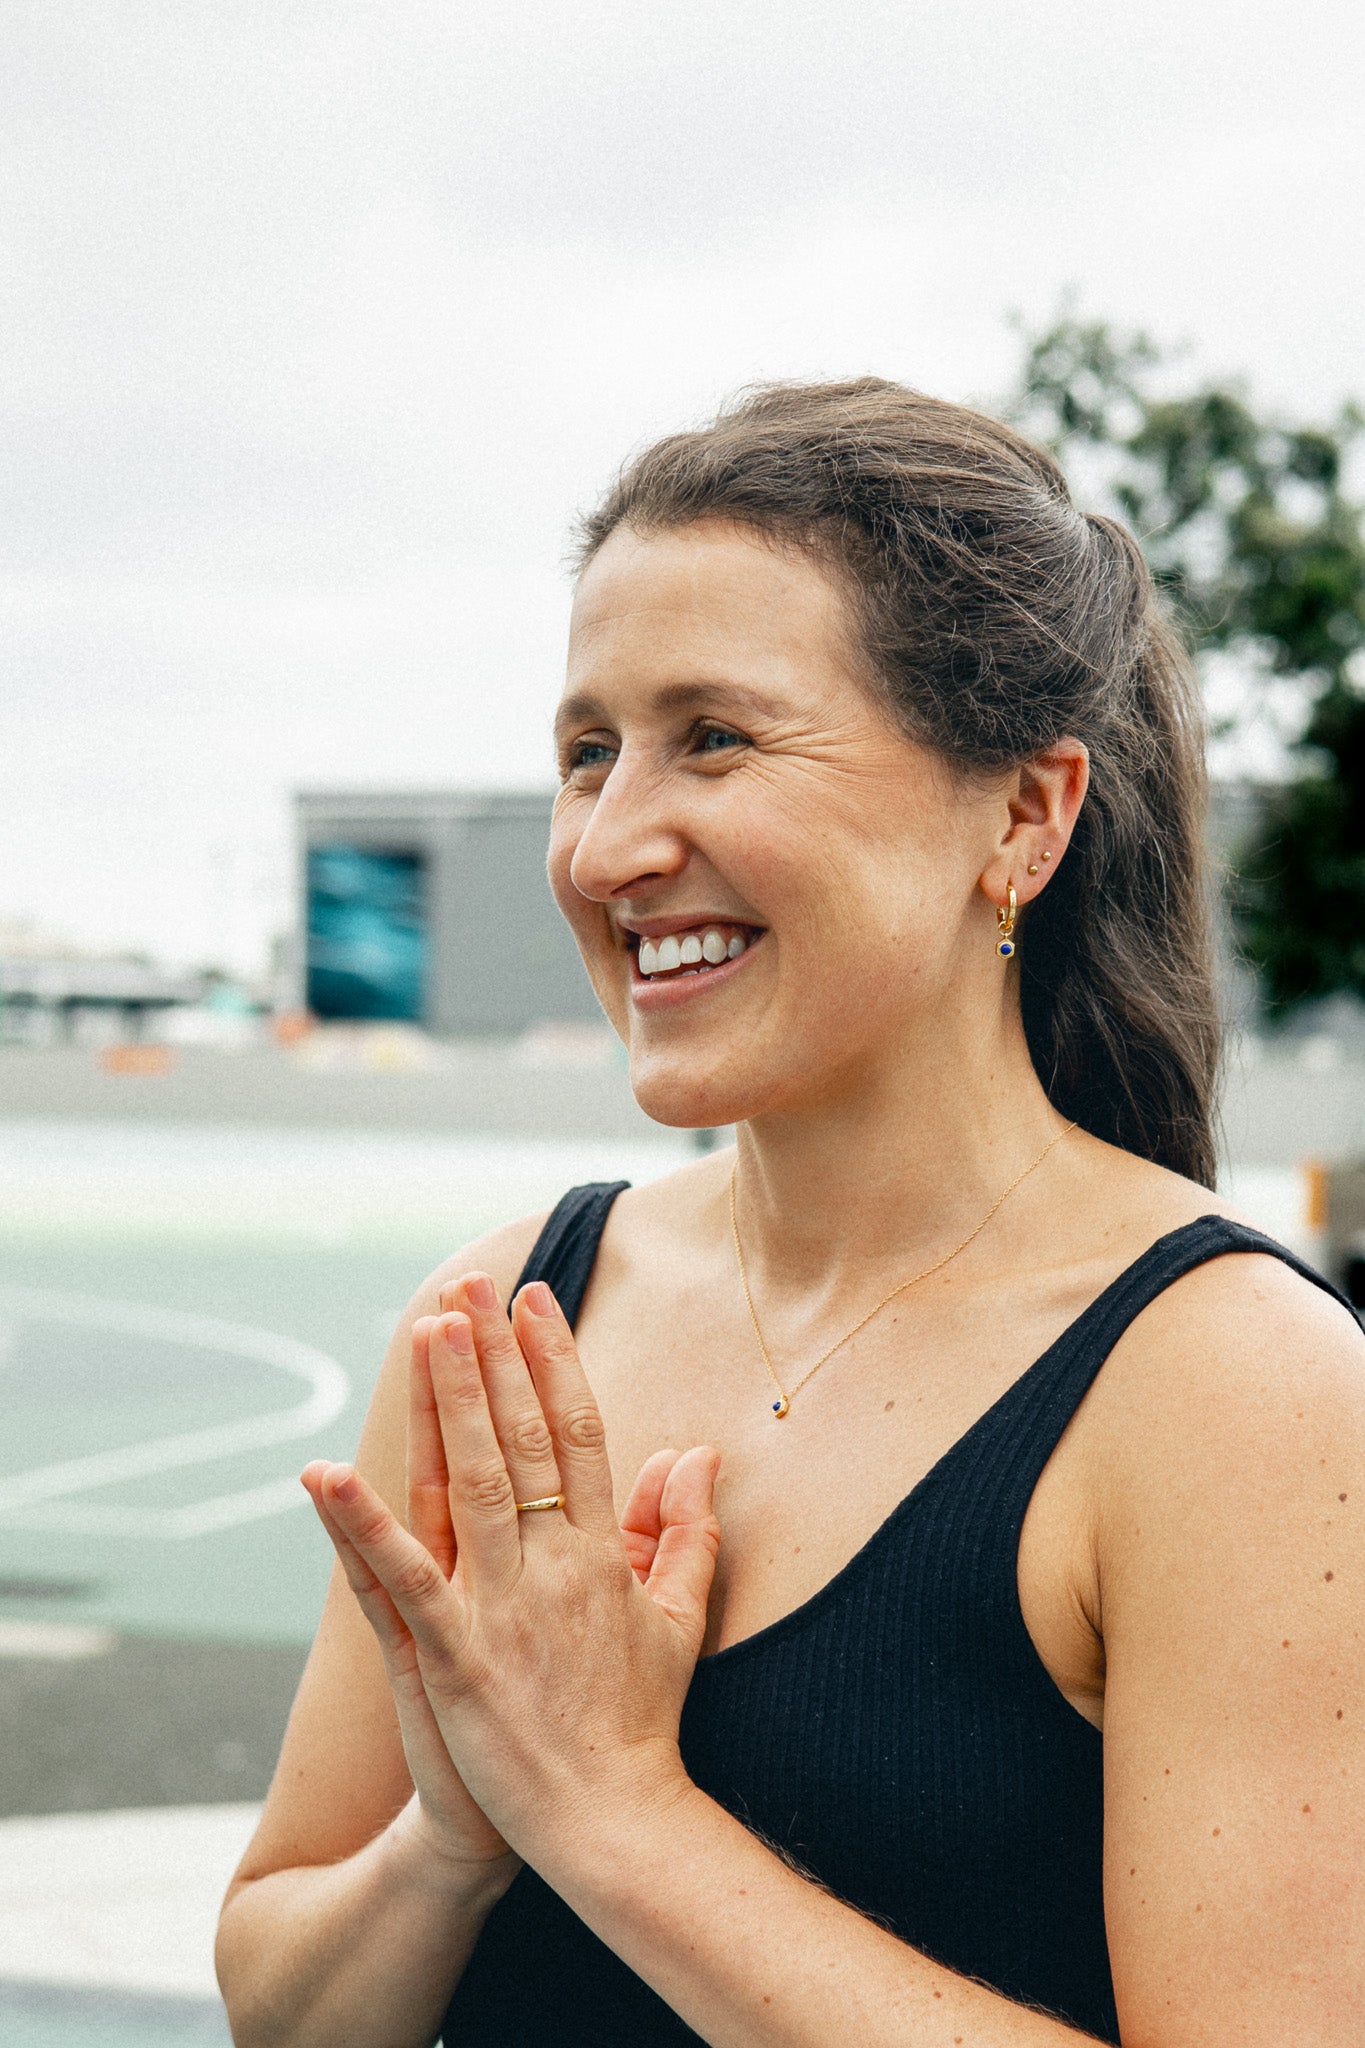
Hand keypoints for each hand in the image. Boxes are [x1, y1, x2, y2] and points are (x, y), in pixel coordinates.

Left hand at [303, 1274, 720, 1869]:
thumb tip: (694, 1453)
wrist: (613, 1822)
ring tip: (429, 1330)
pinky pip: (404, 1577)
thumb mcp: (679, 1617)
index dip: (553, 1362)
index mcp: (604, 1553)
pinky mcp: (454, 1654)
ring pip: (472, 1483)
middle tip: (469, 1286)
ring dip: (449, 1401)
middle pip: (524, 1439)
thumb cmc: (642, 1722)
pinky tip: (325, 1474)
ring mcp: (503, 1607)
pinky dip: (363, 1524)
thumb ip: (683, 1530)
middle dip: (493, 1357)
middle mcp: (555, 1565)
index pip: (580, 1433)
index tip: (531, 1301)